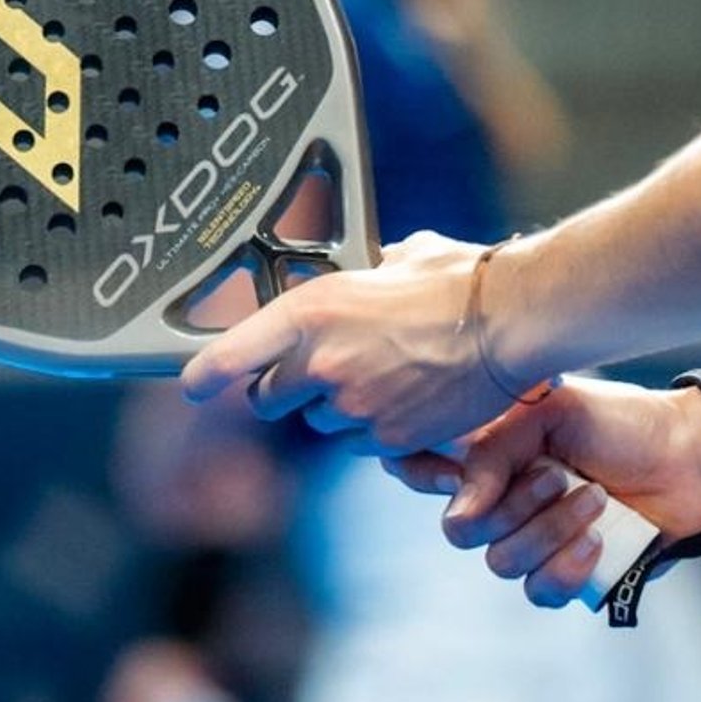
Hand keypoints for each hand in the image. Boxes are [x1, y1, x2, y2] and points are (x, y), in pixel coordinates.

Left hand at [179, 232, 508, 452]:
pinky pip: (361, 443)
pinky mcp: (386, 439)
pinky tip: (407, 398)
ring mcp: (352, 406)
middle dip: (289, 387)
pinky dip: (375, 428)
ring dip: (337, 407)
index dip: (205, 374)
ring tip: (382, 377)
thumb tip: (367, 273)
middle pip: (270, 398)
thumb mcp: (396, 258)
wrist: (508, 321)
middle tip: (322, 368)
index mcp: (311, 310)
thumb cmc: (458, 279)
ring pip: (319, 423)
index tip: (192, 384)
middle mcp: (320, 362)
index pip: (230, 354)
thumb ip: (364, 274)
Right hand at [387, 378, 700, 607]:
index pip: (416, 468)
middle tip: (559, 473)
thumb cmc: (619, 423)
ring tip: (594, 499)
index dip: (419, 474)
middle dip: (513, 504)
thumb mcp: (550, 413)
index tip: (451, 470)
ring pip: (502, 563)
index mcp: (488, 452)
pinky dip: (568, 566)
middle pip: (460, 531)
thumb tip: (458, 513)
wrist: (687, 456)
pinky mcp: (568, 576)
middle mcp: (501, 498)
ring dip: (550, 531)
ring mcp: (532, 540)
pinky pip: (540, 591)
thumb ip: (493, 451)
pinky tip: (599, 539)